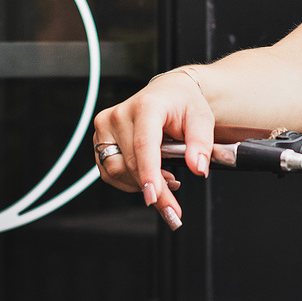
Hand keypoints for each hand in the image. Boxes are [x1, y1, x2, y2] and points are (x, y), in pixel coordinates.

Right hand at [92, 67, 213, 230]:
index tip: (153, 198)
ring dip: (140, 185)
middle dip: (153, 190)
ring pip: (116, 171)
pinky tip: (150, 176)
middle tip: (173, 208)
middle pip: (131, 163)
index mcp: (147, 106)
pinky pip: (109, 172)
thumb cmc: (183, 104)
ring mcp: (106, 126)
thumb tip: (198, 167)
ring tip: (166, 182)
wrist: (168, 93)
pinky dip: (129, 181)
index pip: (144, 144)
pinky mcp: (100, 139)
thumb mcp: (202, 119)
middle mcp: (120, 114)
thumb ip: (201, 143)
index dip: (148, 173)